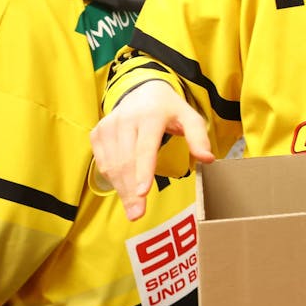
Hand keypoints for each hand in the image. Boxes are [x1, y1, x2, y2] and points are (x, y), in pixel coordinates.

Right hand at [91, 82, 214, 220]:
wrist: (142, 91)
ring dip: (121, 189)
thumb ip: (199, 138)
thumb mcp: (190, 117)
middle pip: (126, 161)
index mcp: (150, 116)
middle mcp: (125, 120)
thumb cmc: (170, 110)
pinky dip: (112, 178)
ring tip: (133, 208)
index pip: (145, 148)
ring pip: (112, 165)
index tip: (142, 192)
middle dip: (131, 190)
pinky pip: (102, 162)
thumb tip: (208, 159)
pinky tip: (124, 189)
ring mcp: (108, 126)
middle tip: (137, 214)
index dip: (143, 171)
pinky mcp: (97, 133)